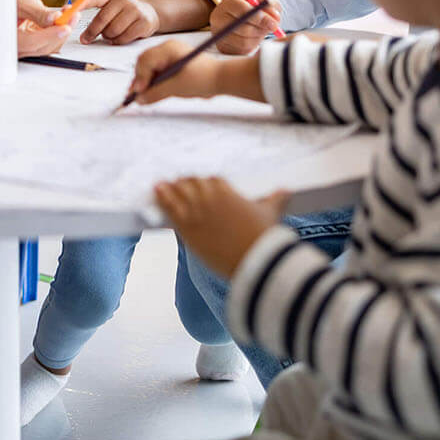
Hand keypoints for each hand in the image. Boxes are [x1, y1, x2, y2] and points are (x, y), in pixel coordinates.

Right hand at [14, 0, 69, 55]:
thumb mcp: (22, 0)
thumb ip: (38, 13)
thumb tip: (53, 19)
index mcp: (7, 37)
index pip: (31, 43)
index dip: (50, 36)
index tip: (65, 27)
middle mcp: (16, 44)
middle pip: (42, 46)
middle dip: (60, 32)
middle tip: (74, 15)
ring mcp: (25, 44)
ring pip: (48, 44)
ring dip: (62, 30)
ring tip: (71, 13)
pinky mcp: (33, 39)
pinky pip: (49, 39)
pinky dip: (58, 28)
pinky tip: (64, 16)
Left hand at [80, 0, 158, 44]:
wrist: (150, 13)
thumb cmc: (124, 13)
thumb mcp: (112, 7)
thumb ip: (98, 13)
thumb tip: (78, 23)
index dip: (83, 4)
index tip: (70, 10)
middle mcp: (124, 1)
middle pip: (102, 19)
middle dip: (91, 32)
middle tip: (85, 39)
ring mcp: (135, 11)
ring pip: (113, 31)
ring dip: (107, 37)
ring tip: (108, 35)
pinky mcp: (144, 22)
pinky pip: (124, 37)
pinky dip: (118, 41)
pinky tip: (117, 39)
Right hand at [125, 39, 223, 103]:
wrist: (223, 78)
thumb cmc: (205, 78)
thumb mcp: (178, 87)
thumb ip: (156, 92)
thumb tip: (139, 99)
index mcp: (169, 49)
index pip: (146, 60)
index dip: (140, 77)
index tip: (139, 92)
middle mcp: (167, 49)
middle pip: (144, 63)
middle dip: (140, 80)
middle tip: (136, 96)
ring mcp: (169, 56)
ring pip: (149, 68)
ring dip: (146, 82)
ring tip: (143, 97)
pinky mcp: (172, 64)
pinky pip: (157, 72)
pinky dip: (154, 83)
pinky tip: (152, 93)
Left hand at [154, 177, 289, 278]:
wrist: (256, 260)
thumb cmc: (264, 237)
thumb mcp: (270, 214)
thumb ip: (274, 199)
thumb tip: (285, 191)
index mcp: (227, 191)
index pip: (209, 180)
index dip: (202, 182)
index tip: (197, 183)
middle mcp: (209, 197)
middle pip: (190, 184)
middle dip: (184, 184)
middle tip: (177, 184)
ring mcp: (196, 211)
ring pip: (177, 194)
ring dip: (168, 189)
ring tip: (159, 185)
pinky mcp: (187, 227)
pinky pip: (169, 208)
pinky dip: (161, 200)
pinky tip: (154, 193)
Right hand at [210, 0, 282, 54]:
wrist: (235, 17)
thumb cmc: (250, 8)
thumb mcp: (260, 1)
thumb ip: (270, 5)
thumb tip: (275, 18)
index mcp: (228, 3)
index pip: (243, 10)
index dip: (260, 18)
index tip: (275, 24)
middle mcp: (219, 18)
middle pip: (244, 28)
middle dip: (262, 30)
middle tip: (272, 28)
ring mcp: (218, 34)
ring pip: (244, 41)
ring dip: (258, 38)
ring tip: (261, 30)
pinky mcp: (222, 47)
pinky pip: (242, 50)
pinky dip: (252, 45)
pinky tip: (253, 37)